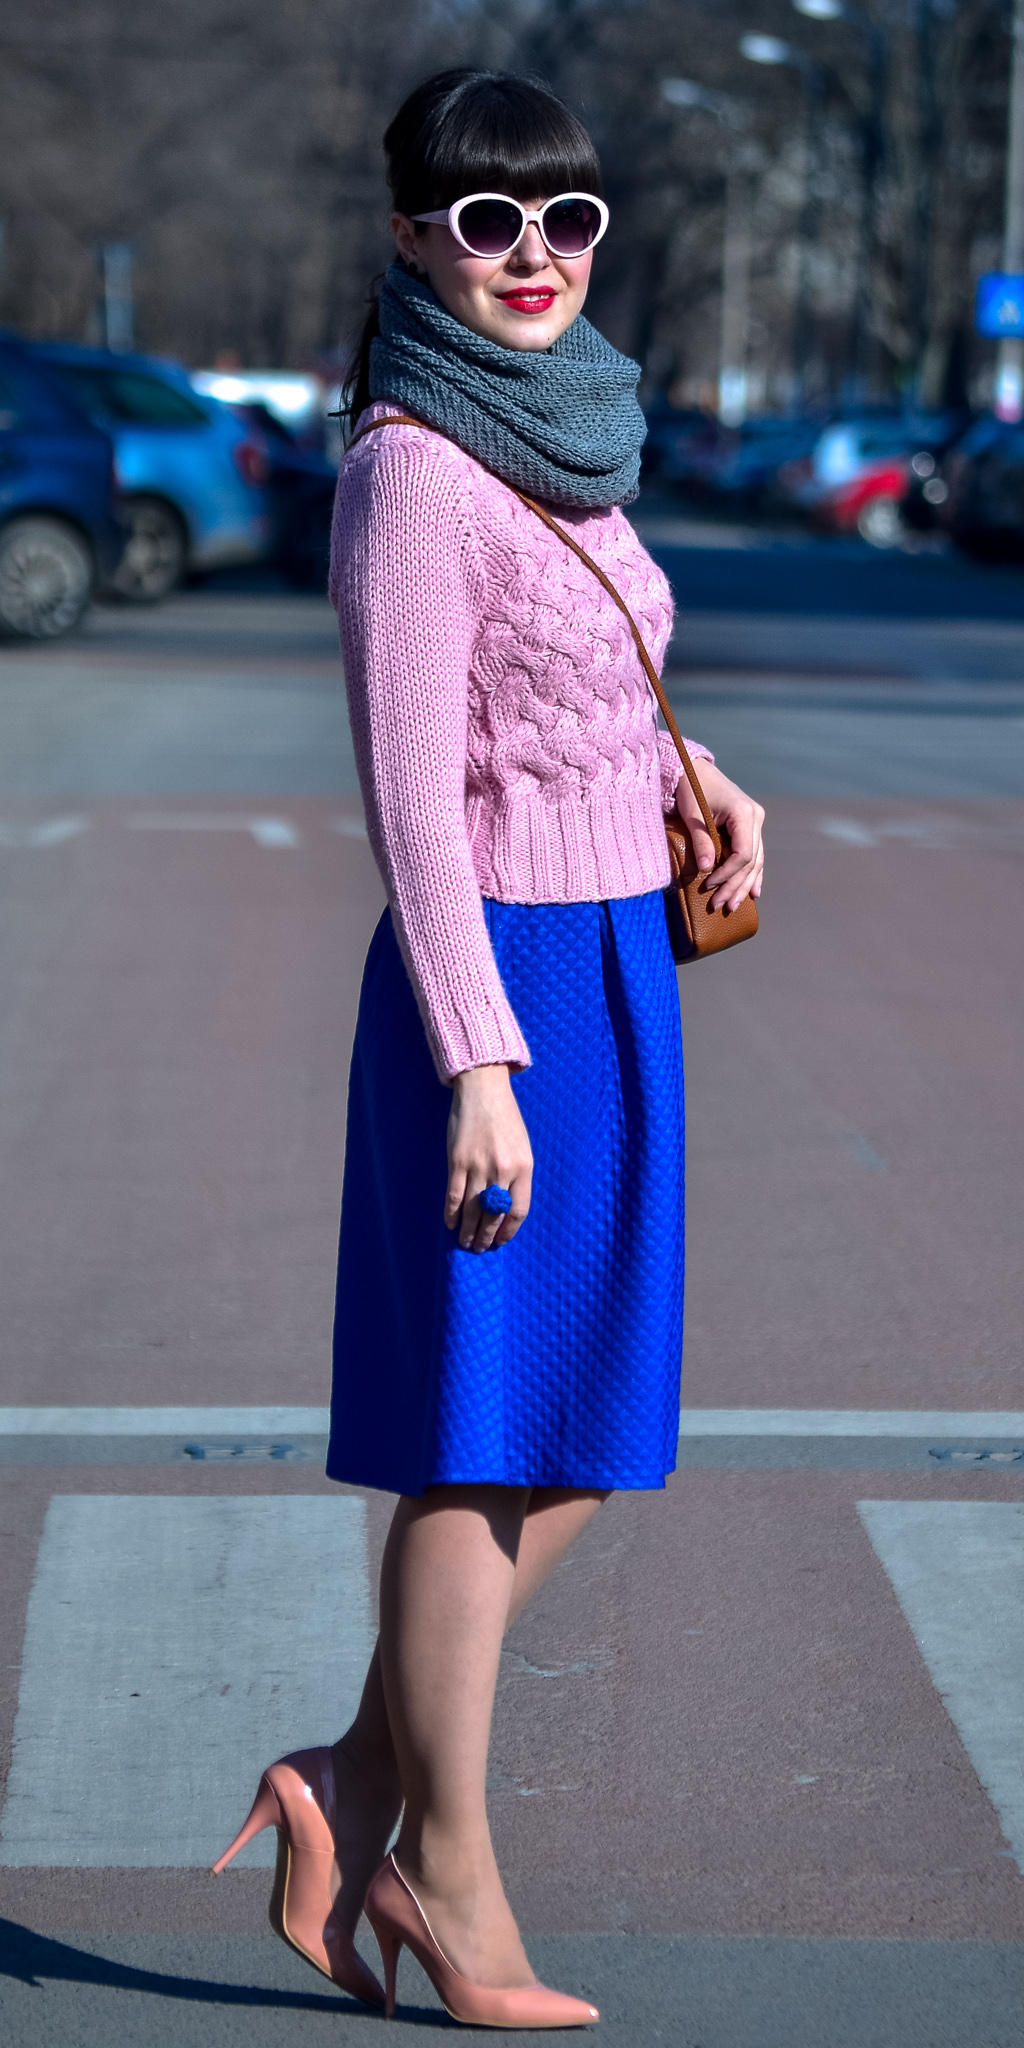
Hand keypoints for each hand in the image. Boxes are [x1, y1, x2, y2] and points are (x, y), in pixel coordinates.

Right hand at [445, 1064, 532, 1252]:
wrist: (483, 1089)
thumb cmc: (505, 1118)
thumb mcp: (522, 1146)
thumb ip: (516, 1175)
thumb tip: (504, 1207)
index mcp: (523, 1167)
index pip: (518, 1210)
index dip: (508, 1231)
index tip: (501, 1241)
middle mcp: (502, 1170)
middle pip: (493, 1214)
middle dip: (486, 1236)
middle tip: (480, 1247)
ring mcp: (478, 1166)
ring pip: (471, 1209)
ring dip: (468, 1230)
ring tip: (465, 1241)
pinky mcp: (456, 1161)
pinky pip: (453, 1195)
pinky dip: (450, 1213)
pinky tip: (450, 1223)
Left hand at [674, 759, 764, 912]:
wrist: (695, 769)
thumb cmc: (691, 788)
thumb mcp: (692, 814)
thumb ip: (701, 842)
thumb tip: (706, 870)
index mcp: (744, 813)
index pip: (743, 854)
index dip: (728, 874)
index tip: (710, 886)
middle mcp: (755, 817)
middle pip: (751, 861)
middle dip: (736, 886)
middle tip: (721, 906)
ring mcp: (755, 822)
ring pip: (756, 860)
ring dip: (745, 884)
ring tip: (734, 906)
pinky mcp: (750, 826)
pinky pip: (755, 854)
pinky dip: (753, 873)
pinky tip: (754, 891)